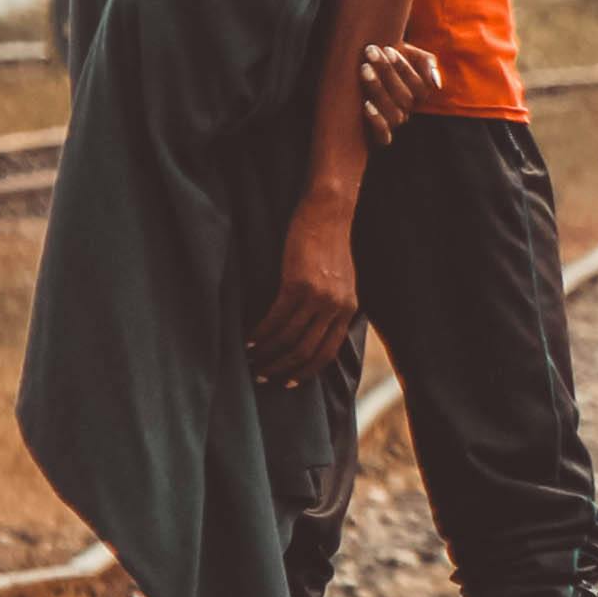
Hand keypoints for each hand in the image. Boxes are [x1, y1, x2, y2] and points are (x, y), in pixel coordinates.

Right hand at [248, 185, 361, 384]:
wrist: (329, 212)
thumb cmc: (330, 244)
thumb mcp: (341, 281)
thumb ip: (332, 307)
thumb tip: (313, 332)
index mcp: (349, 310)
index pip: (327, 353)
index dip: (305, 373)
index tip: (287, 384)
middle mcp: (336, 308)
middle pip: (306, 351)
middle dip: (281, 369)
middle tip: (261, 377)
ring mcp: (318, 297)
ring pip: (288, 338)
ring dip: (266, 353)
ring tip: (250, 360)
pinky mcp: (297, 284)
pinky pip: (275, 318)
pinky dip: (260, 332)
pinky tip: (248, 338)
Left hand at [358, 40, 441, 144]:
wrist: (366, 65)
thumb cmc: (389, 57)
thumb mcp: (413, 55)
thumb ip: (428, 63)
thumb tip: (436, 85)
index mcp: (419, 93)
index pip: (419, 85)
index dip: (403, 67)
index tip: (387, 49)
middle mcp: (408, 109)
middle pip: (405, 98)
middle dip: (387, 72)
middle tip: (370, 52)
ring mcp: (394, 121)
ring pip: (395, 115)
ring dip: (379, 90)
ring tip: (364, 69)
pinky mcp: (380, 135)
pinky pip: (384, 137)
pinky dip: (377, 122)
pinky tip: (366, 104)